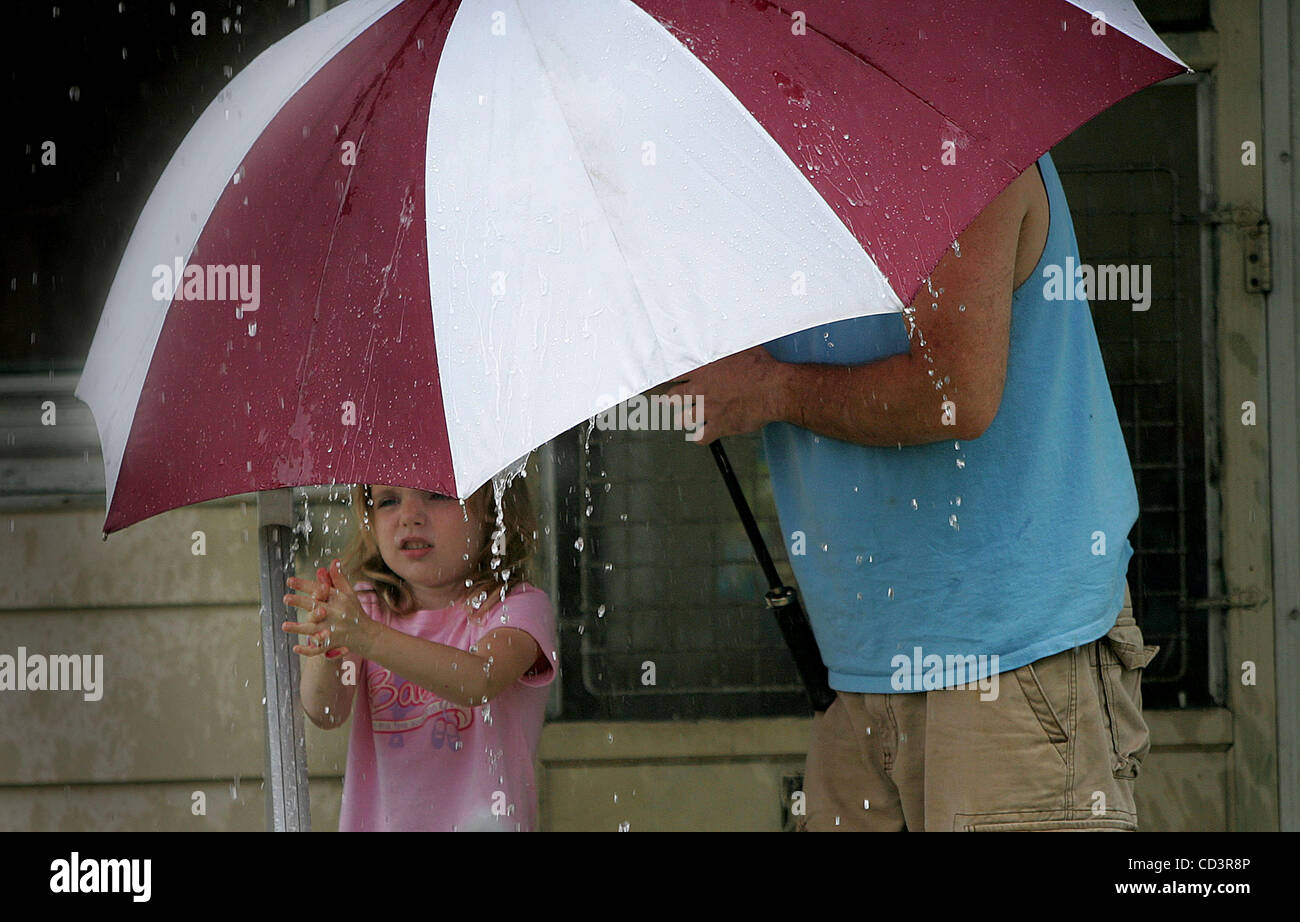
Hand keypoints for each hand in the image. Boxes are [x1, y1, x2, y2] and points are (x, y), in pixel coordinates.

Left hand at [282, 560, 375, 658]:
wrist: (368, 634)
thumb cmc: (354, 612)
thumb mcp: (349, 593)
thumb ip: (339, 579)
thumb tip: (333, 561)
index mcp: (338, 599)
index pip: (319, 589)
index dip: (304, 585)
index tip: (289, 581)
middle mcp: (336, 613)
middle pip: (315, 606)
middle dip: (300, 602)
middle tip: (286, 598)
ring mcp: (334, 629)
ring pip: (314, 628)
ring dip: (299, 628)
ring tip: (284, 626)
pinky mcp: (333, 643)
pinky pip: (319, 648)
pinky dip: (308, 650)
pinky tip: (296, 648)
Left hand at [662, 345, 785, 443]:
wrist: (774, 389)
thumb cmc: (761, 367)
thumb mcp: (739, 348)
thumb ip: (724, 349)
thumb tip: (722, 340)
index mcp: (702, 370)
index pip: (675, 376)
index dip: (675, 380)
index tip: (677, 382)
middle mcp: (701, 390)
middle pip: (674, 398)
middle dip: (675, 400)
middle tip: (678, 401)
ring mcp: (708, 410)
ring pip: (683, 419)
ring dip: (685, 419)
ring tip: (688, 418)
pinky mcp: (719, 426)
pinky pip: (700, 436)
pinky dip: (700, 436)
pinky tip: (702, 434)